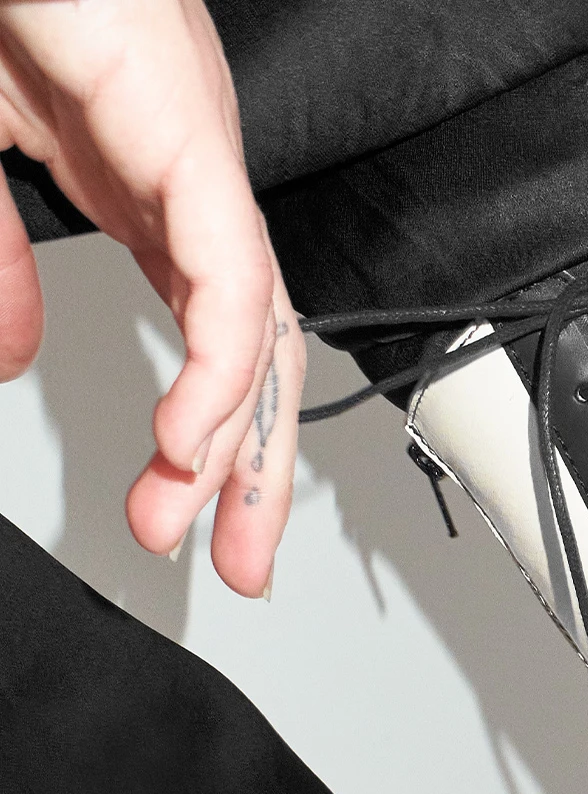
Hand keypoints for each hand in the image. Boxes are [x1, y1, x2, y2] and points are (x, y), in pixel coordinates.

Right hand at [0, 0, 304, 596]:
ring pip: (257, 324)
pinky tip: (192, 438)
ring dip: (236, 438)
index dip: (212, 440)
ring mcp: (195, 151)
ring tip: (205, 524)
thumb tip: (11, 358)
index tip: (183, 522)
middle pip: (257, 352)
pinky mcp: (184, 126)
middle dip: (250, 470)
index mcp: (147, 187)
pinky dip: (218, 363)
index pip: (211, 340)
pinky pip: (226, 268)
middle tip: (238, 566)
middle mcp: (190, 179)